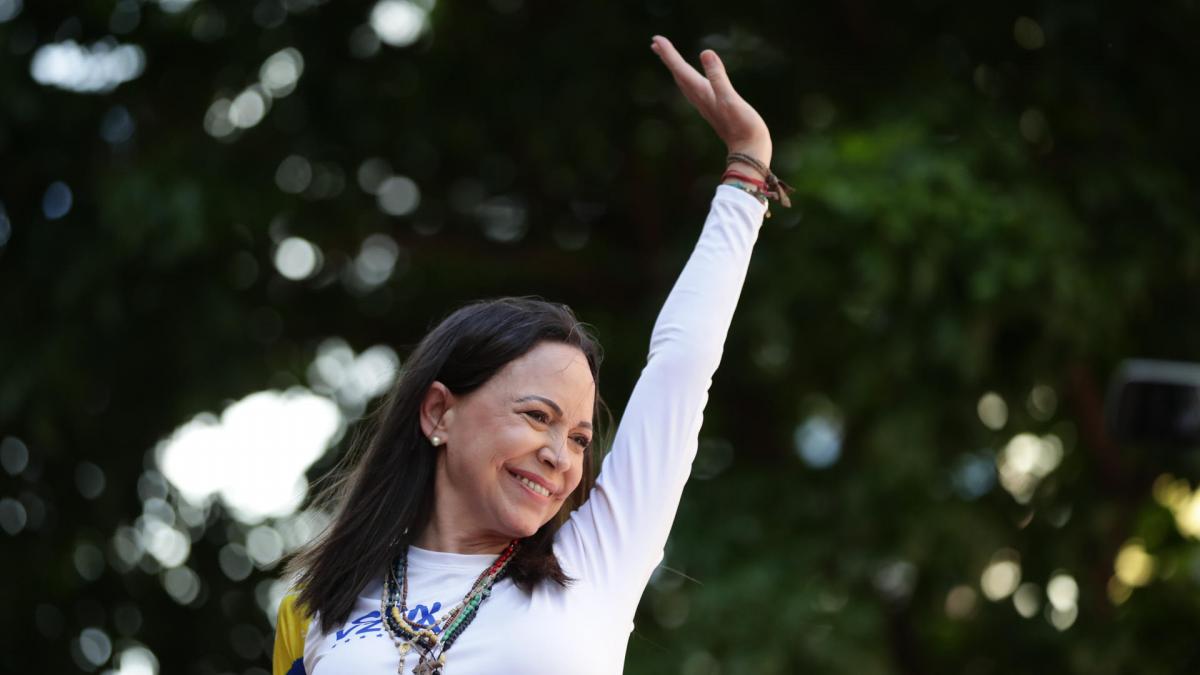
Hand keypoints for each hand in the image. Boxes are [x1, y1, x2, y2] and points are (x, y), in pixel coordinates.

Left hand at [650, 35, 771, 168]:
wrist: (749, 151)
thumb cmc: (743, 127)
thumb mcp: (730, 99)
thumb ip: (718, 76)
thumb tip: (705, 52)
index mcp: (702, 93)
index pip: (681, 69)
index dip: (668, 54)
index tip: (656, 39)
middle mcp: (700, 98)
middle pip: (678, 74)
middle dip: (667, 58)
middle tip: (656, 43)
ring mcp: (706, 104)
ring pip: (684, 82)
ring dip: (675, 68)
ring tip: (667, 56)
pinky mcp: (713, 108)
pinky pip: (693, 89)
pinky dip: (687, 79)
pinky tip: (689, 78)